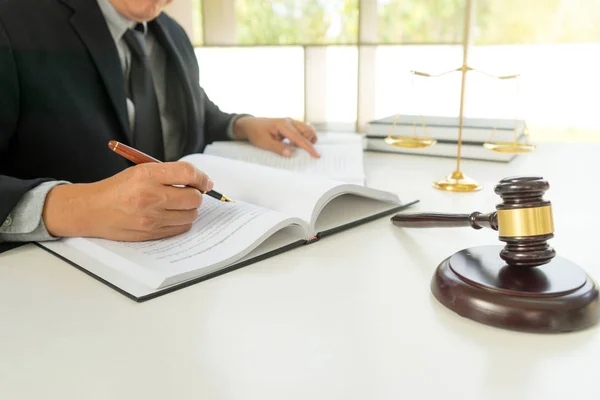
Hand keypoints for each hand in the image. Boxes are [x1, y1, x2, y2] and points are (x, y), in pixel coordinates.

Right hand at [42, 162, 212, 240]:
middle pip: (194, 197)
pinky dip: (182, 221)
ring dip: (190, 209)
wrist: (93, 210)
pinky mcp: (153, 233)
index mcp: (147, 175)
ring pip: (191, 214)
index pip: (188, 173)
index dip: (202, 177)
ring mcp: (152, 217)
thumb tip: (199, 180)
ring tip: (177, 204)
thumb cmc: (118, 189)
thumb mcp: (140, 170)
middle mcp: (151, 196)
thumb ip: (169, 173)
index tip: (205, 181)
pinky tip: (171, 214)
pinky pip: (182, 227)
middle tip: (188, 192)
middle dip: (196, 194)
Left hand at [233, 116, 319, 157]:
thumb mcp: (265, 143)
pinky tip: (292, 143)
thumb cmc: (256, 133)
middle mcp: (289, 121)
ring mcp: (290, 122)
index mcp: (283, 125)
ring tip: (294, 146)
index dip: (308, 147)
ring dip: (306, 139)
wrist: (250, 125)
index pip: (299, 138)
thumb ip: (278, 148)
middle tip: (300, 150)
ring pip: (306, 129)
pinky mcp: (290, 124)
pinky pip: (301, 130)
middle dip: (309, 141)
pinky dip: (302, 137)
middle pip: (308, 130)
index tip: (316, 155)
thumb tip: (290, 154)